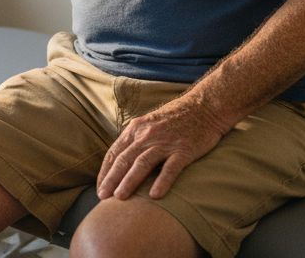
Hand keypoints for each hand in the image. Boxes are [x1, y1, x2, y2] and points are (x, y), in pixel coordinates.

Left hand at [96, 97, 230, 200]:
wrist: (204, 107)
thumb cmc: (175, 119)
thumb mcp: (148, 124)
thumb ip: (135, 140)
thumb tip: (119, 163)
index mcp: (135, 129)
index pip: (114, 152)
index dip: (105, 171)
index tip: (100, 188)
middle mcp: (147, 135)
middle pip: (124, 159)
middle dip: (111, 179)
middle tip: (103, 197)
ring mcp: (165, 142)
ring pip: (142, 163)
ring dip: (129, 181)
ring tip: (120, 197)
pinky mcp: (184, 150)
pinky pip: (171, 168)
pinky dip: (162, 181)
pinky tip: (155, 196)